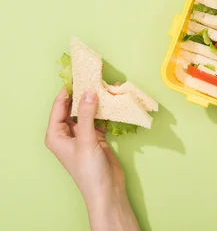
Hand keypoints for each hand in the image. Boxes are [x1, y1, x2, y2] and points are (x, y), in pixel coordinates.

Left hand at [45, 89, 138, 230]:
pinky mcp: (96, 137)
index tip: (77, 75)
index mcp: (56, 135)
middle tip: (93, 78)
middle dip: (82, 94)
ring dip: (95, 101)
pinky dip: (105, 111)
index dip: (67, 91)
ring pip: (87, 112)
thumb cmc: (89, 169)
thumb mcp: (86, 140)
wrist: (106, 190)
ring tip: (104, 87)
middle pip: (73, 108)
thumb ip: (88, 115)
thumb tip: (89, 92)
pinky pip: (98, 118)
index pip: (59, 107)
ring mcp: (82, 135)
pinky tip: (112, 101)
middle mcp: (67, 133)